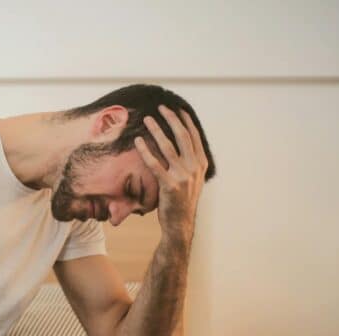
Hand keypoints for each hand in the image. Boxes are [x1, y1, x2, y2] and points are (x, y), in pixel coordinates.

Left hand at [133, 105, 208, 244]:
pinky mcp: (169, 185)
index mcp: (201, 164)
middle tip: (161, 107)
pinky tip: (138, 141)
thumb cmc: (181, 200)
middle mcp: (194, 168)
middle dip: (171, 119)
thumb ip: (189, 162)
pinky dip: (145, 151)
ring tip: (147, 119)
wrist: (180, 224)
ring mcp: (183, 177)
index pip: (194, 136)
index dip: (185, 121)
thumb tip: (182, 145)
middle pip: (182, 137)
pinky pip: (155, 164)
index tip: (177, 109)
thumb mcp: (192, 179)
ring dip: (157, 130)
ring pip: (168, 147)